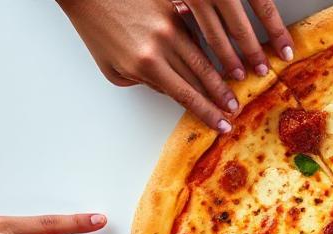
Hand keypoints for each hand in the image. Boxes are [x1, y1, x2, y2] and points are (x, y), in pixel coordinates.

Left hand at [57, 0, 293, 132]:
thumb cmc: (97, 30)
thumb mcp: (113, 69)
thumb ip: (145, 83)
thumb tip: (171, 88)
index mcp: (146, 64)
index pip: (186, 95)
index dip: (207, 112)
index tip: (221, 124)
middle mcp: (163, 44)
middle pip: (202, 77)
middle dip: (221, 97)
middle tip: (235, 110)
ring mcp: (171, 24)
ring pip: (204, 55)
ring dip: (221, 77)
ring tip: (234, 89)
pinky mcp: (174, 9)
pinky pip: (197, 33)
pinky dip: (210, 49)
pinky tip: (221, 61)